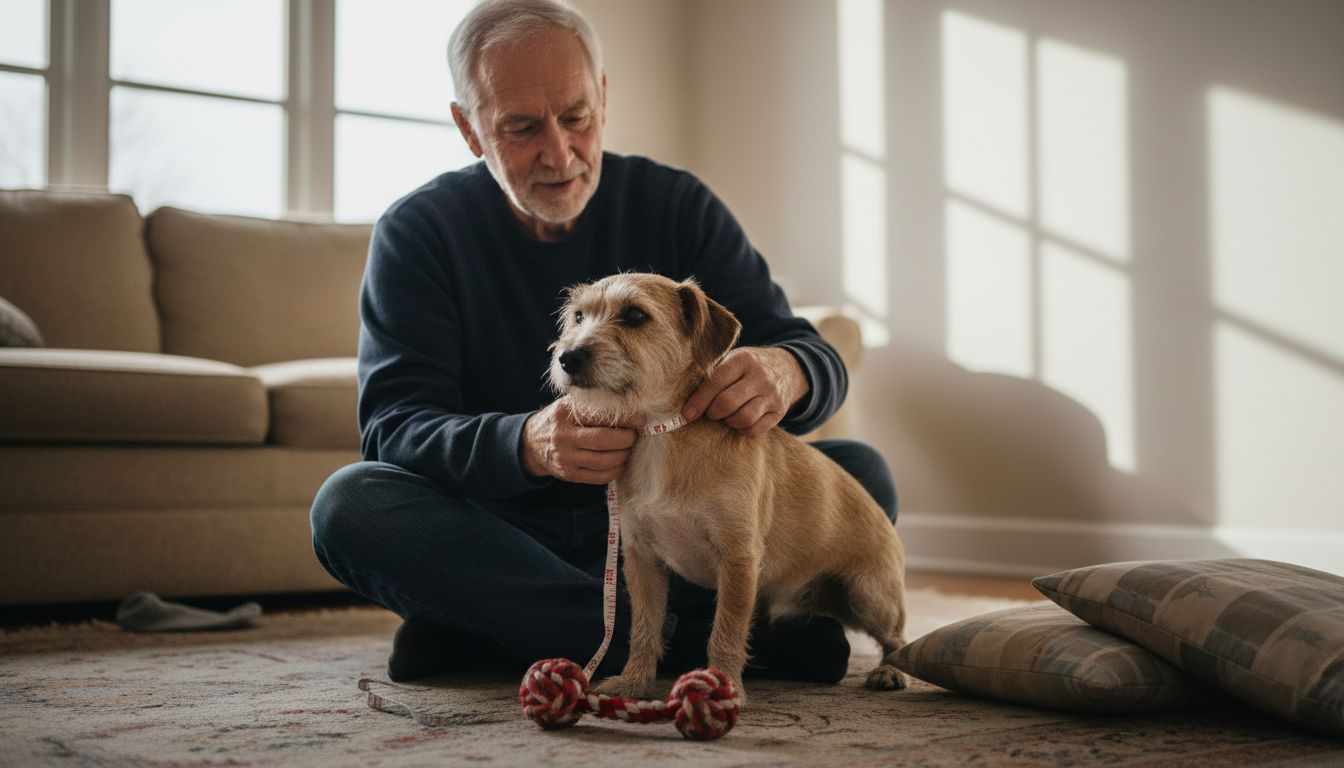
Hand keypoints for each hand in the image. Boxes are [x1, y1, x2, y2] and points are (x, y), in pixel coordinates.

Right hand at [521, 399, 643, 483]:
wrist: (531, 443)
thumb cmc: (558, 420)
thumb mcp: (567, 406)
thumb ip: (591, 404)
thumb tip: (628, 406)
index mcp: (564, 414)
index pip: (600, 416)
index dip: (625, 419)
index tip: (640, 420)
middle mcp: (563, 437)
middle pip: (604, 441)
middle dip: (626, 439)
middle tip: (635, 435)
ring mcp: (565, 458)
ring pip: (603, 461)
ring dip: (623, 455)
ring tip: (628, 448)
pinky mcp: (569, 475)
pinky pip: (599, 477)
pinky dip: (615, 470)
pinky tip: (620, 462)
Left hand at [681, 347, 807, 437]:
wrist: (786, 368)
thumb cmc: (747, 367)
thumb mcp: (732, 359)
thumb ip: (712, 372)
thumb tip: (682, 395)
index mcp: (743, 359)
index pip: (716, 382)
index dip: (699, 400)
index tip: (686, 414)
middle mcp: (759, 376)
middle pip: (727, 403)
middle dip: (712, 413)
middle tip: (709, 413)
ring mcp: (772, 395)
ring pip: (742, 419)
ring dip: (728, 422)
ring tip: (725, 416)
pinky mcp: (779, 412)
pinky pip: (755, 430)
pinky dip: (742, 430)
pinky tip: (739, 422)